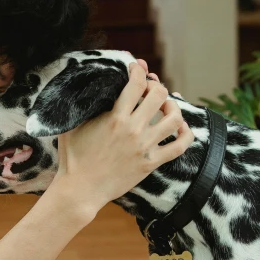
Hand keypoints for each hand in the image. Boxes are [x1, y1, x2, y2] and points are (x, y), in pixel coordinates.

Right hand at [52, 64, 193, 219]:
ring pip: (174, 119)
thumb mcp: (74, 125)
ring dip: (173, 107)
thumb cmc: (73, 158)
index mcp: (114, 118)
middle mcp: (133, 130)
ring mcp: (144, 147)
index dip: (139, 71)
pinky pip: (179, 147)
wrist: (80, 190)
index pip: (136, 84)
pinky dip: (185, 134)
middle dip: (156, 87)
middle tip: (150, 90)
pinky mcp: (151, 164)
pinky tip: (181, 127)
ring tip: (166, 106)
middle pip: (159, 96)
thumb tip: (87, 85)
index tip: (137, 69)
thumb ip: (85, 105)